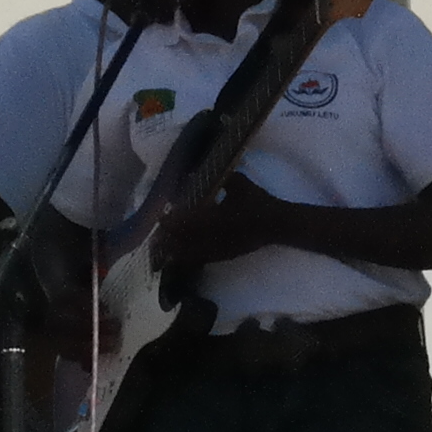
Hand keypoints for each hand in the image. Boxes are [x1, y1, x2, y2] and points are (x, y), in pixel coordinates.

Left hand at [154, 176, 293, 271]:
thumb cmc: (258, 201)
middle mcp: (214, 235)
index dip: (171, 221)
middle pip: (184, 240)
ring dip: (175, 250)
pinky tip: (180, 257)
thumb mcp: (239, 182)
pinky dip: (188, 258)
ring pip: (191, 253)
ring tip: (161, 248)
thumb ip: (220, 178)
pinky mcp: (225, 255)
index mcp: (216, 217)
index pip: (186, 221)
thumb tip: (196, 172)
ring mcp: (219, 248)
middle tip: (155, 235)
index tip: (160, 217)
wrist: (276, 224)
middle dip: (168, 238)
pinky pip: (202, 259)